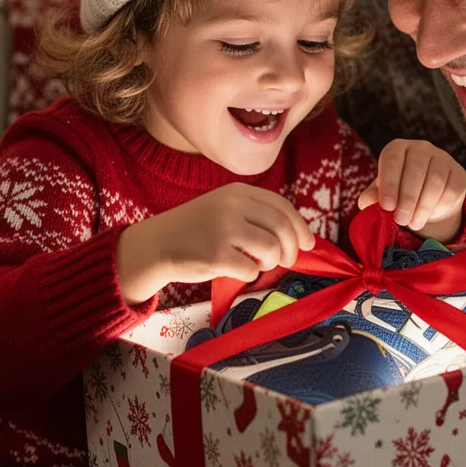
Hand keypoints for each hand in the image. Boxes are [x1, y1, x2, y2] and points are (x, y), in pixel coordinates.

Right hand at [116, 184, 314, 304]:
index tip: (309, 244)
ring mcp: (224, 230)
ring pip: (272, 248)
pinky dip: (251, 274)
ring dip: (272, 262)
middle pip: (282, 228)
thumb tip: (300, 236)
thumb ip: (256, 214)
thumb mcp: (224, 208)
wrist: (156, 245)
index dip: (301, 226)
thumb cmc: (196, 230)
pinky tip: (239, 270)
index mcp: (238, 192)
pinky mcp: (216, 255)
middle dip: (292, 249)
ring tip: (261, 264)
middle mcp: (233, 206)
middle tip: (288, 261)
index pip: (282, 206)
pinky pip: (252, 269)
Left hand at [358, 139, 465, 241]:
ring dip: (423, 206)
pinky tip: (430, 216)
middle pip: (415, 170)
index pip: (392, 159)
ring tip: (414, 223)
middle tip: (401, 220)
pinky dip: (439, 206)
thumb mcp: (382, 195)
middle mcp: (420, 148)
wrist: (426, 200)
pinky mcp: (458, 173)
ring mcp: (442, 158)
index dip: (390, 183)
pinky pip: (451, 189)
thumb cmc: (398, 194)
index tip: (387, 206)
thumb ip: (372, 198)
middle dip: (407, 199)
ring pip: (435, 181)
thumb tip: (368, 202)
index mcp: (397, 148)